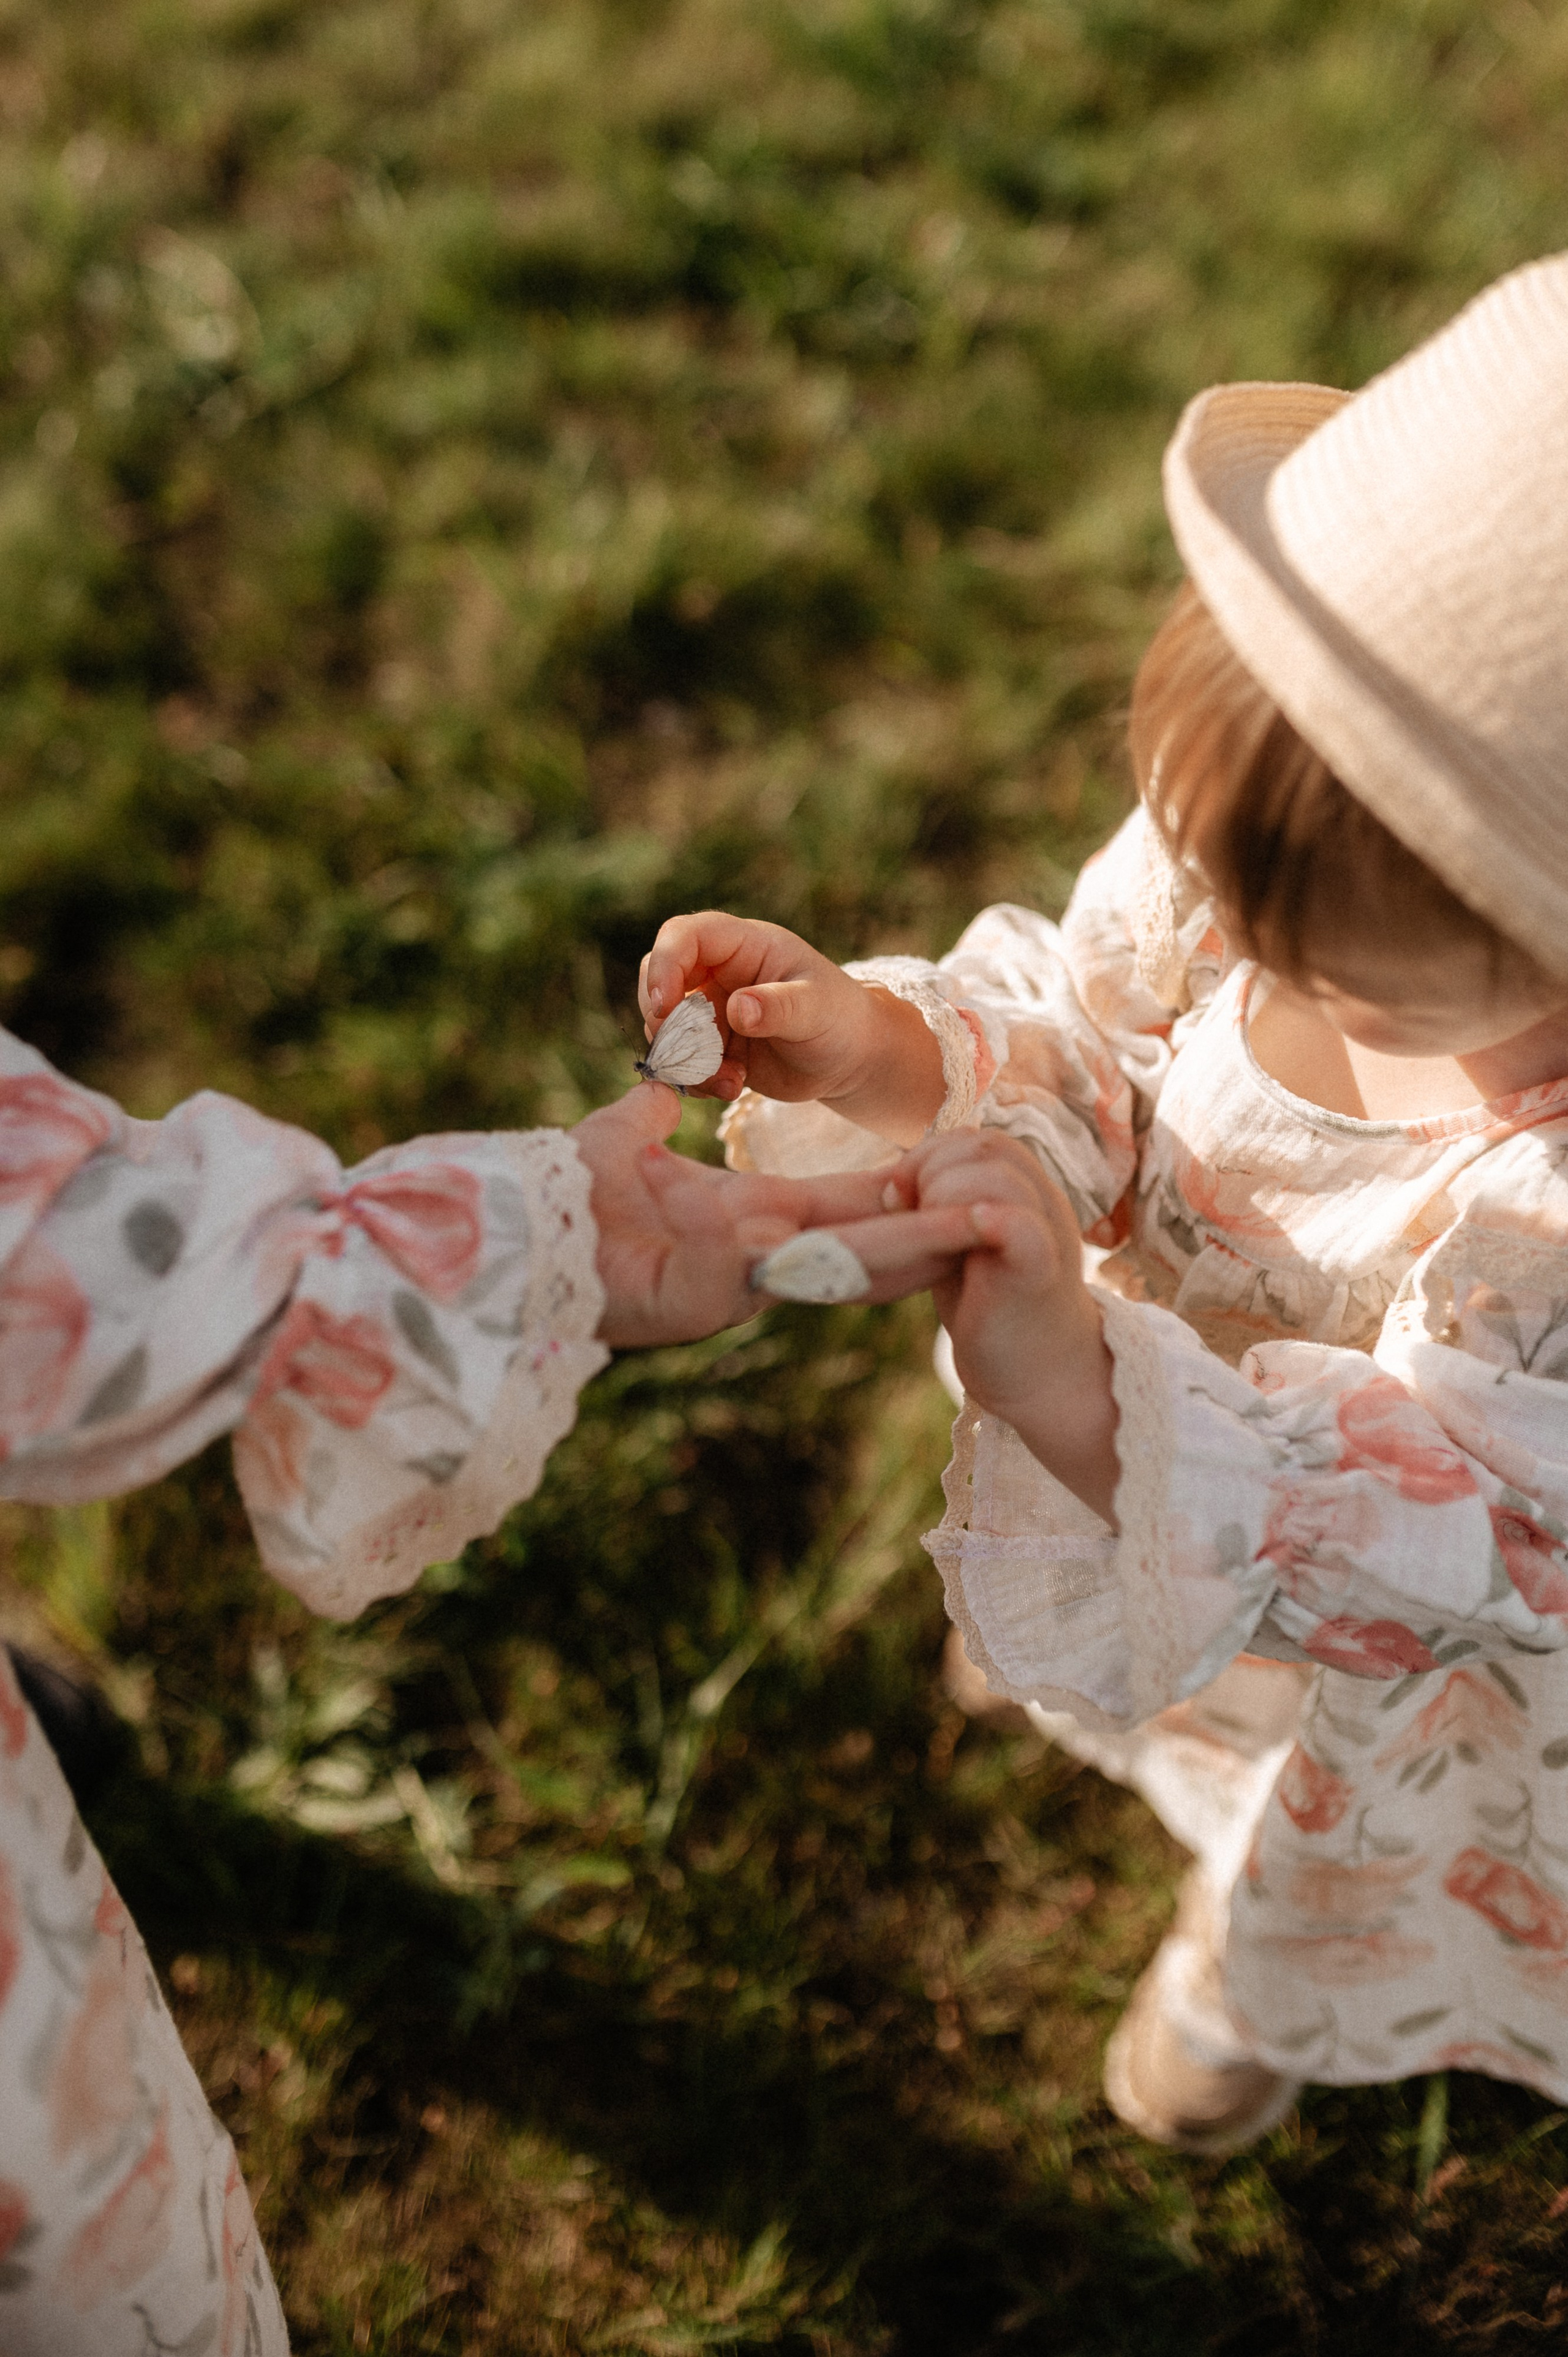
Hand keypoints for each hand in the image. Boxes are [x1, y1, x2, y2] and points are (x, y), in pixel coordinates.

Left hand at [572, 1084, 983, 1348]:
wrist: (503, 1242)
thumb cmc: (560, 1197)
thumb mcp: (621, 1143)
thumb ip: (651, 1118)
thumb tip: (658, 1087)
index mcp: (751, 1221)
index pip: (844, 1211)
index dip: (902, 1199)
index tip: (960, 1182)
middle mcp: (751, 1259)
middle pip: (858, 1252)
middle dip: (928, 1240)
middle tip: (998, 1226)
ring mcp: (724, 1287)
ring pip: (823, 1270)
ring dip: (891, 1252)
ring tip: (957, 1232)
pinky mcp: (686, 1302)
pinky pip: (725, 1260)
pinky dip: (727, 1223)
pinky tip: (743, 1193)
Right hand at [638, 910, 944, 1143]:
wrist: (851, 1060)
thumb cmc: (842, 1019)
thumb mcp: (817, 1009)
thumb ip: (779, 1006)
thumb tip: (738, 1009)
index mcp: (744, 946)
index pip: (684, 936)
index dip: (664, 964)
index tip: (663, 1007)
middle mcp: (719, 973)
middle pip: (659, 979)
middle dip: (665, 1021)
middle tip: (695, 1054)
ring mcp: (712, 1010)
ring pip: (666, 1027)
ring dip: (685, 1059)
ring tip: (729, 1080)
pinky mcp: (711, 1047)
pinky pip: (681, 1061)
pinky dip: (696, 1080)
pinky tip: (732, 1088)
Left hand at [885, 1131, 1120, 1524]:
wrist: (1039, 1376)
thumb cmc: (992, 1308)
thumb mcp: (961, 1244)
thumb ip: (940, 1206)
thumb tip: (894, 1176)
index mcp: (1025, 1189)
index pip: (976, 1139)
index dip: (930, 1157)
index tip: (901, 1199)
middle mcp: (1043, 1201)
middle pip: (985, 1146)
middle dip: (930, 1172)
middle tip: (907, 1216)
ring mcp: (1047, 1231)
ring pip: (997, 1175)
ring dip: (946, 1197)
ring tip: (934, 1240)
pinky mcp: (1038, 1269)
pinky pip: (1019, 1223)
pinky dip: (987, 1218)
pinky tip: (969, 1235)